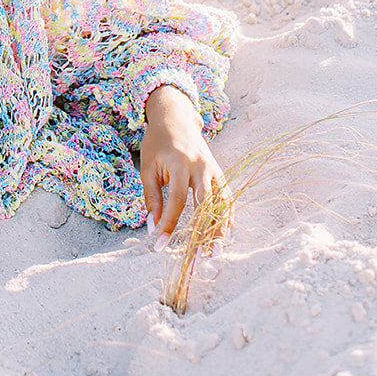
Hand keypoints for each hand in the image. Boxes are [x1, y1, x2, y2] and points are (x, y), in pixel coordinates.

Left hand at [141, 86, 232, 251]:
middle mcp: (201, 167)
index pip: (177, 201)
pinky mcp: (220, 173)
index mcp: (180, 163)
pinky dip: (228, 217)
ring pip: (222, 203)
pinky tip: (225, 236)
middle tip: (196, 258)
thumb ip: (152, 197)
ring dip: (220, 229)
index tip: (160, 246)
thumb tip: (154, 228)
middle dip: (202, 233)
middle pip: (205, 205)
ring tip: (215, 252)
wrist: (175, 117)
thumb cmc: (157, 143)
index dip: (170, 224)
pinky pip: (227, 198)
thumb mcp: (148, 167)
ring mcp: (214, 170)